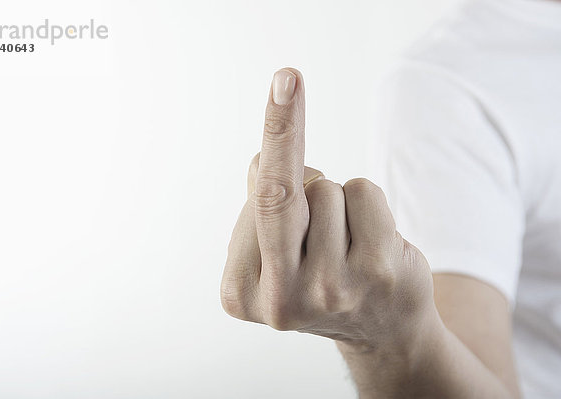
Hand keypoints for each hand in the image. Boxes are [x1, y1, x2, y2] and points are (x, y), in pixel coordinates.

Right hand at [220, 68, 438, 352]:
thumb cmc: (318, 277)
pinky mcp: (379, 274)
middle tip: (287, 78)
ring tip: (343, 240)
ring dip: (334, 198)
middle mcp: (282, 298)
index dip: (273, 151)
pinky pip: (363, 193)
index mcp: (241, 293)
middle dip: (281, 129)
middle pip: (277, 195)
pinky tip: (370, 241)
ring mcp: (332, 289)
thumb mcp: (274, 251)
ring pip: (327, 189)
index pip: (251, 205)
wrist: (383, 329)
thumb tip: (265, 157)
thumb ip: (262, 204)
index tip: (281, 86)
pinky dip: (366, 202)